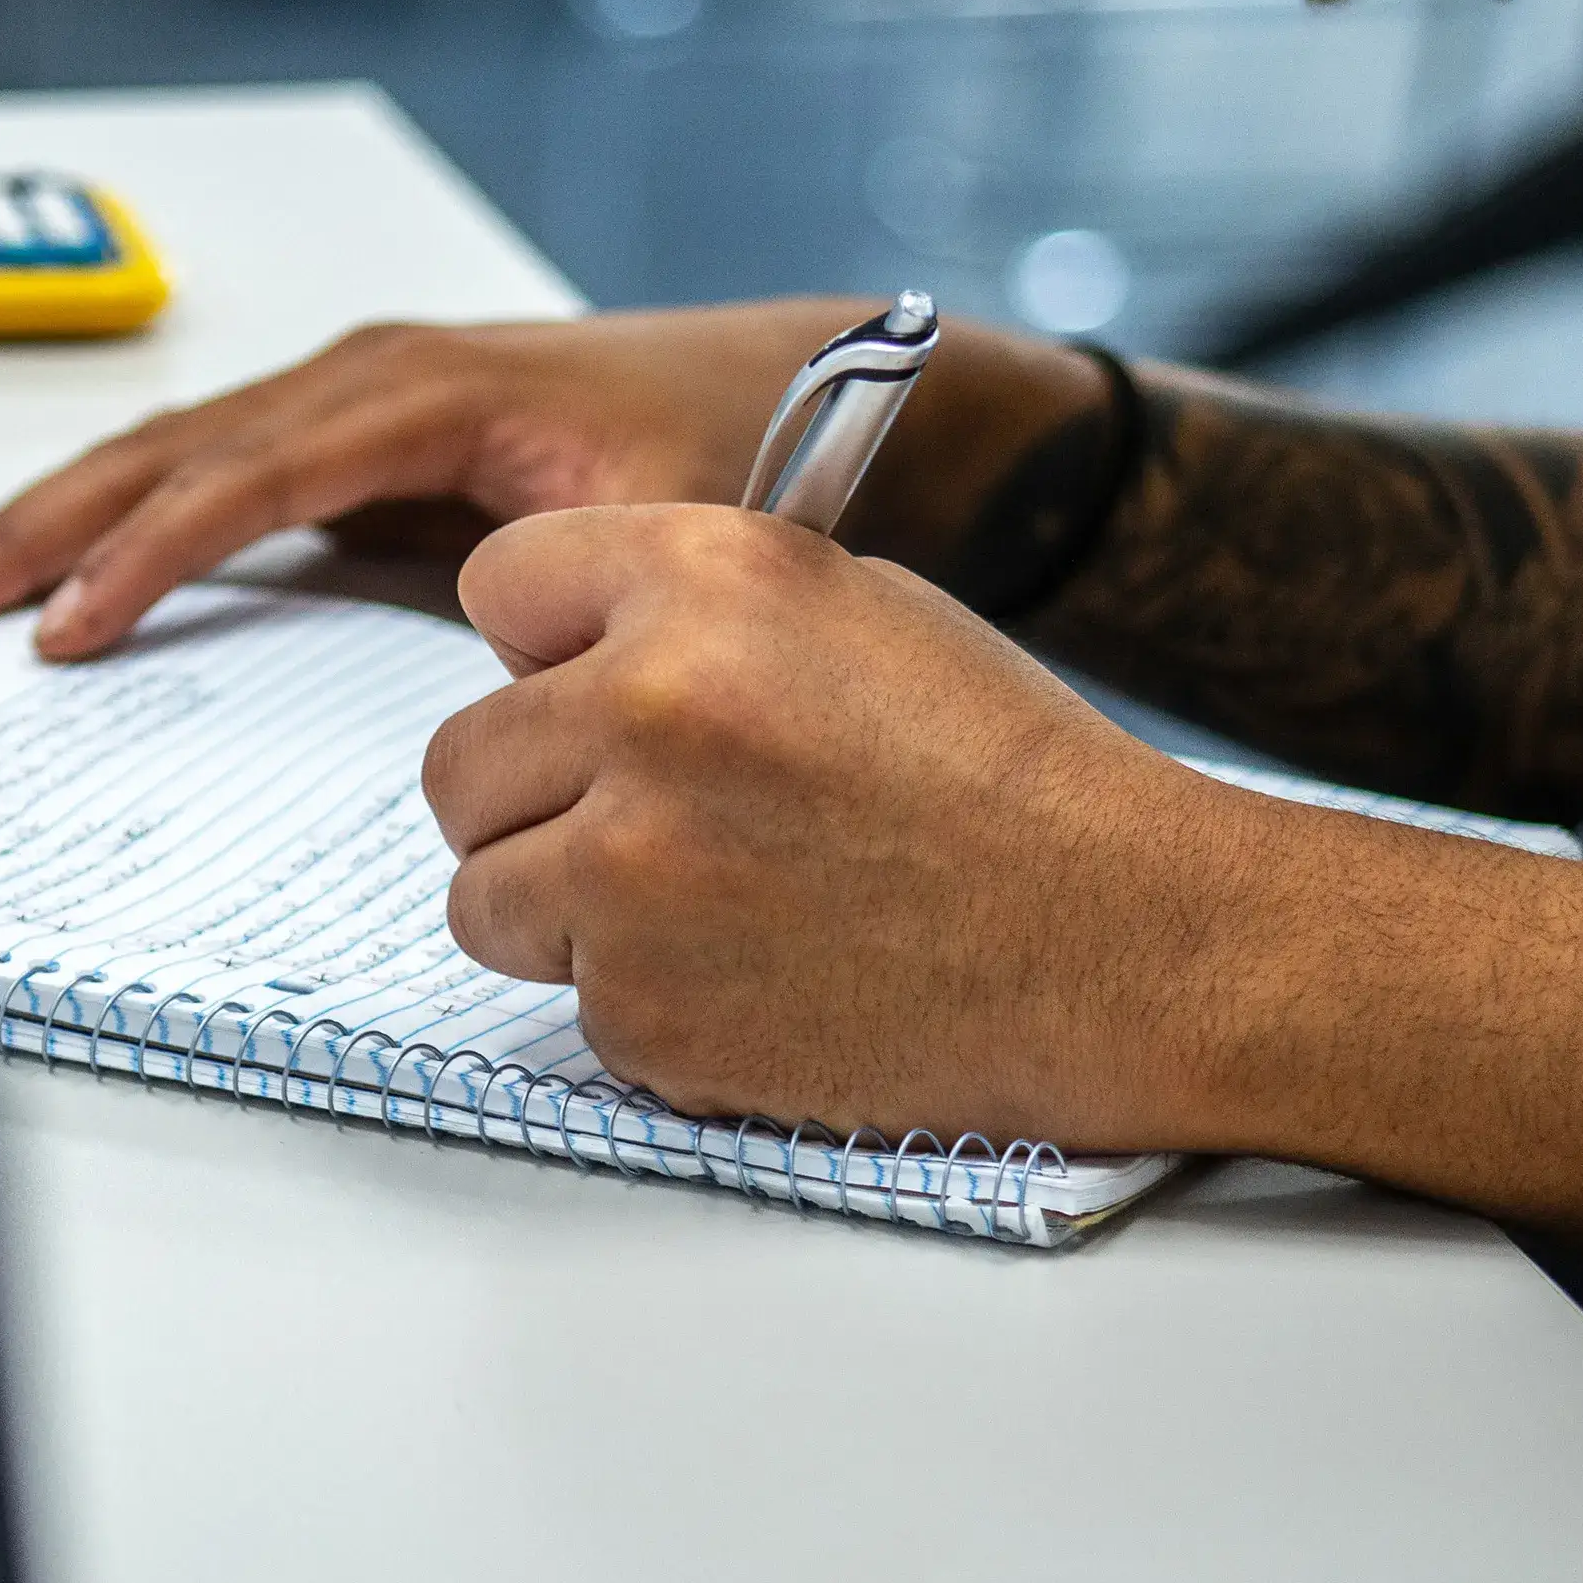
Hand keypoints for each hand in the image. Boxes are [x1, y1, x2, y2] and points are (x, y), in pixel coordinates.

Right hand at [0, 302, 1100, 659]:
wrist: (792, 384)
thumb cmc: (731, 445)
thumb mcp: (653, 525)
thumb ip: (551, 595)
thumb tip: (466, 693)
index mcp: (420, 394)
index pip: (238, 479)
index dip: (141, 556)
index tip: (58, 630)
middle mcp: (363, 384)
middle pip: (156, 456)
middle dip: (25, 530)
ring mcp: (349, 408)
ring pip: (159, 460)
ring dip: (40, 522)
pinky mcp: (352, 447)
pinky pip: (205, 479)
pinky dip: (114, 525)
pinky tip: (52, 578)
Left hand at [421, 502, 1248, 1149]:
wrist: (1123, 943)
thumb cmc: (1004, 774)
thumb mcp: (851, 607)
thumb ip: (685, 608)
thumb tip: (550, 649)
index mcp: (706, 576)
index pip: (497, 583)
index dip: (544, 644)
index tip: (581, 681)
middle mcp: (648, 706)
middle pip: (459, 760)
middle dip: (533, 791)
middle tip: (637, 817)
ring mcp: (630, 870)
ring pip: (483, 892)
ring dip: (564, 904)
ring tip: (701, 898)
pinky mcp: (641, 1006)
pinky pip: (567, 998)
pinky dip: (641, 995)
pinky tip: (754, 970)